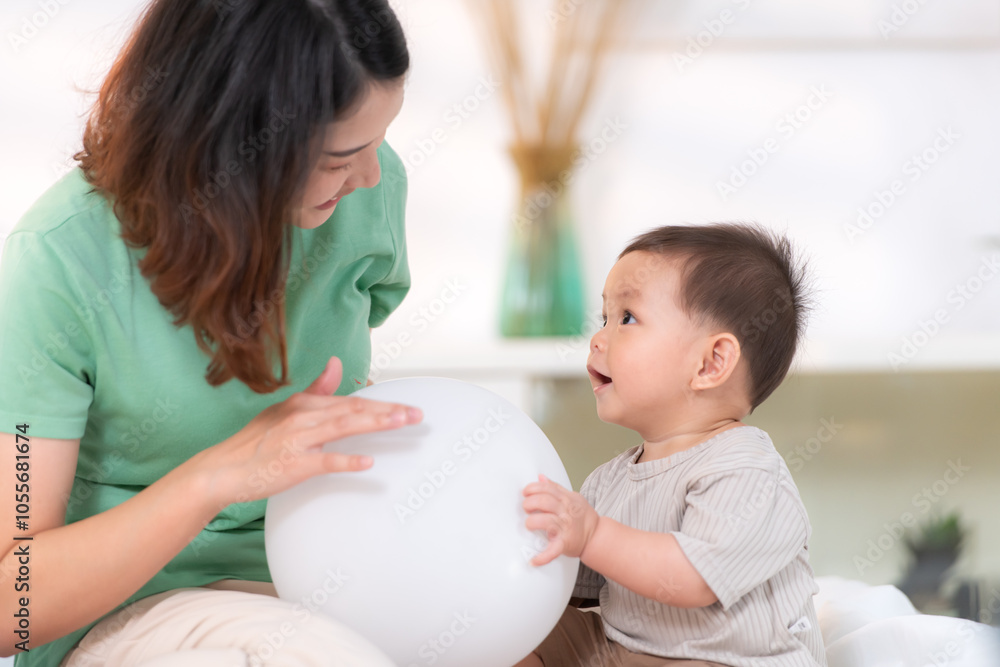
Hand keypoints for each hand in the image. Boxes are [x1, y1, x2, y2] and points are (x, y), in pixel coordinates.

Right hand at [191, 357, 421, 504]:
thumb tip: (336, 364)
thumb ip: (315, 390)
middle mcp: (302, 417)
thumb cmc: (256, 444)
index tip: (406, 407)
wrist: (222, 470)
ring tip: (401, 424)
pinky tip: (368, 463)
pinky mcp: (292, 464)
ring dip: (375, 424)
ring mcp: (297, 440)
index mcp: (303, 405)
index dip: (380, 403)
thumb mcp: (285, 411)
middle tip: (417, 415)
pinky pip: (323, 461)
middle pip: (353, 410)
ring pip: (343, 427)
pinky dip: (346, 461)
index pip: (350, 402)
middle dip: (387, 411)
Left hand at [522, 474, 599, 565]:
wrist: (596, 535)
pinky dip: (543, 557)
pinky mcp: (565, 543)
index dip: (533, 488)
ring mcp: (565, 528)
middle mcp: (566, 512)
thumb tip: (541, 477)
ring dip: (532, 522)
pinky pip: (553, 550)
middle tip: (526, 507)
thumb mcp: (572, 497)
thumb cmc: (582, 516)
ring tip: (529, 524)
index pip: (547, 488)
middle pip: (545, 501)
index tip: (525, 492)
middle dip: (530, 503)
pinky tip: (534, 560)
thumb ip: (555, 487)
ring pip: (546, 521)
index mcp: (566, 499)